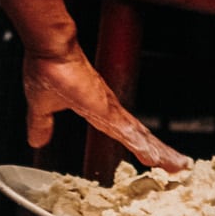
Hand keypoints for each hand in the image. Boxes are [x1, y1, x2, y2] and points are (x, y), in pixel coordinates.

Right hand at [23, 44, 188, 173]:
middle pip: (140, 135)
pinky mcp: (108, 110)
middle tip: (179, 166)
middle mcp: (110, 110)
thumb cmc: (46, 68)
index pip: (125, 132)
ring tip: (178, 166)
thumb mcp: (42, 106)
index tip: (154, 158)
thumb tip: (36, 139)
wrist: (48, 49)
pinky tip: (158, 159)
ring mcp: (111, 109)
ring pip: (141, 136)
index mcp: (97, 110)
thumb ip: (42, 124)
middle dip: (159, 152)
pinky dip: (146, 147)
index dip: (139, 144)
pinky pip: (131, 134)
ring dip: (160, 153)